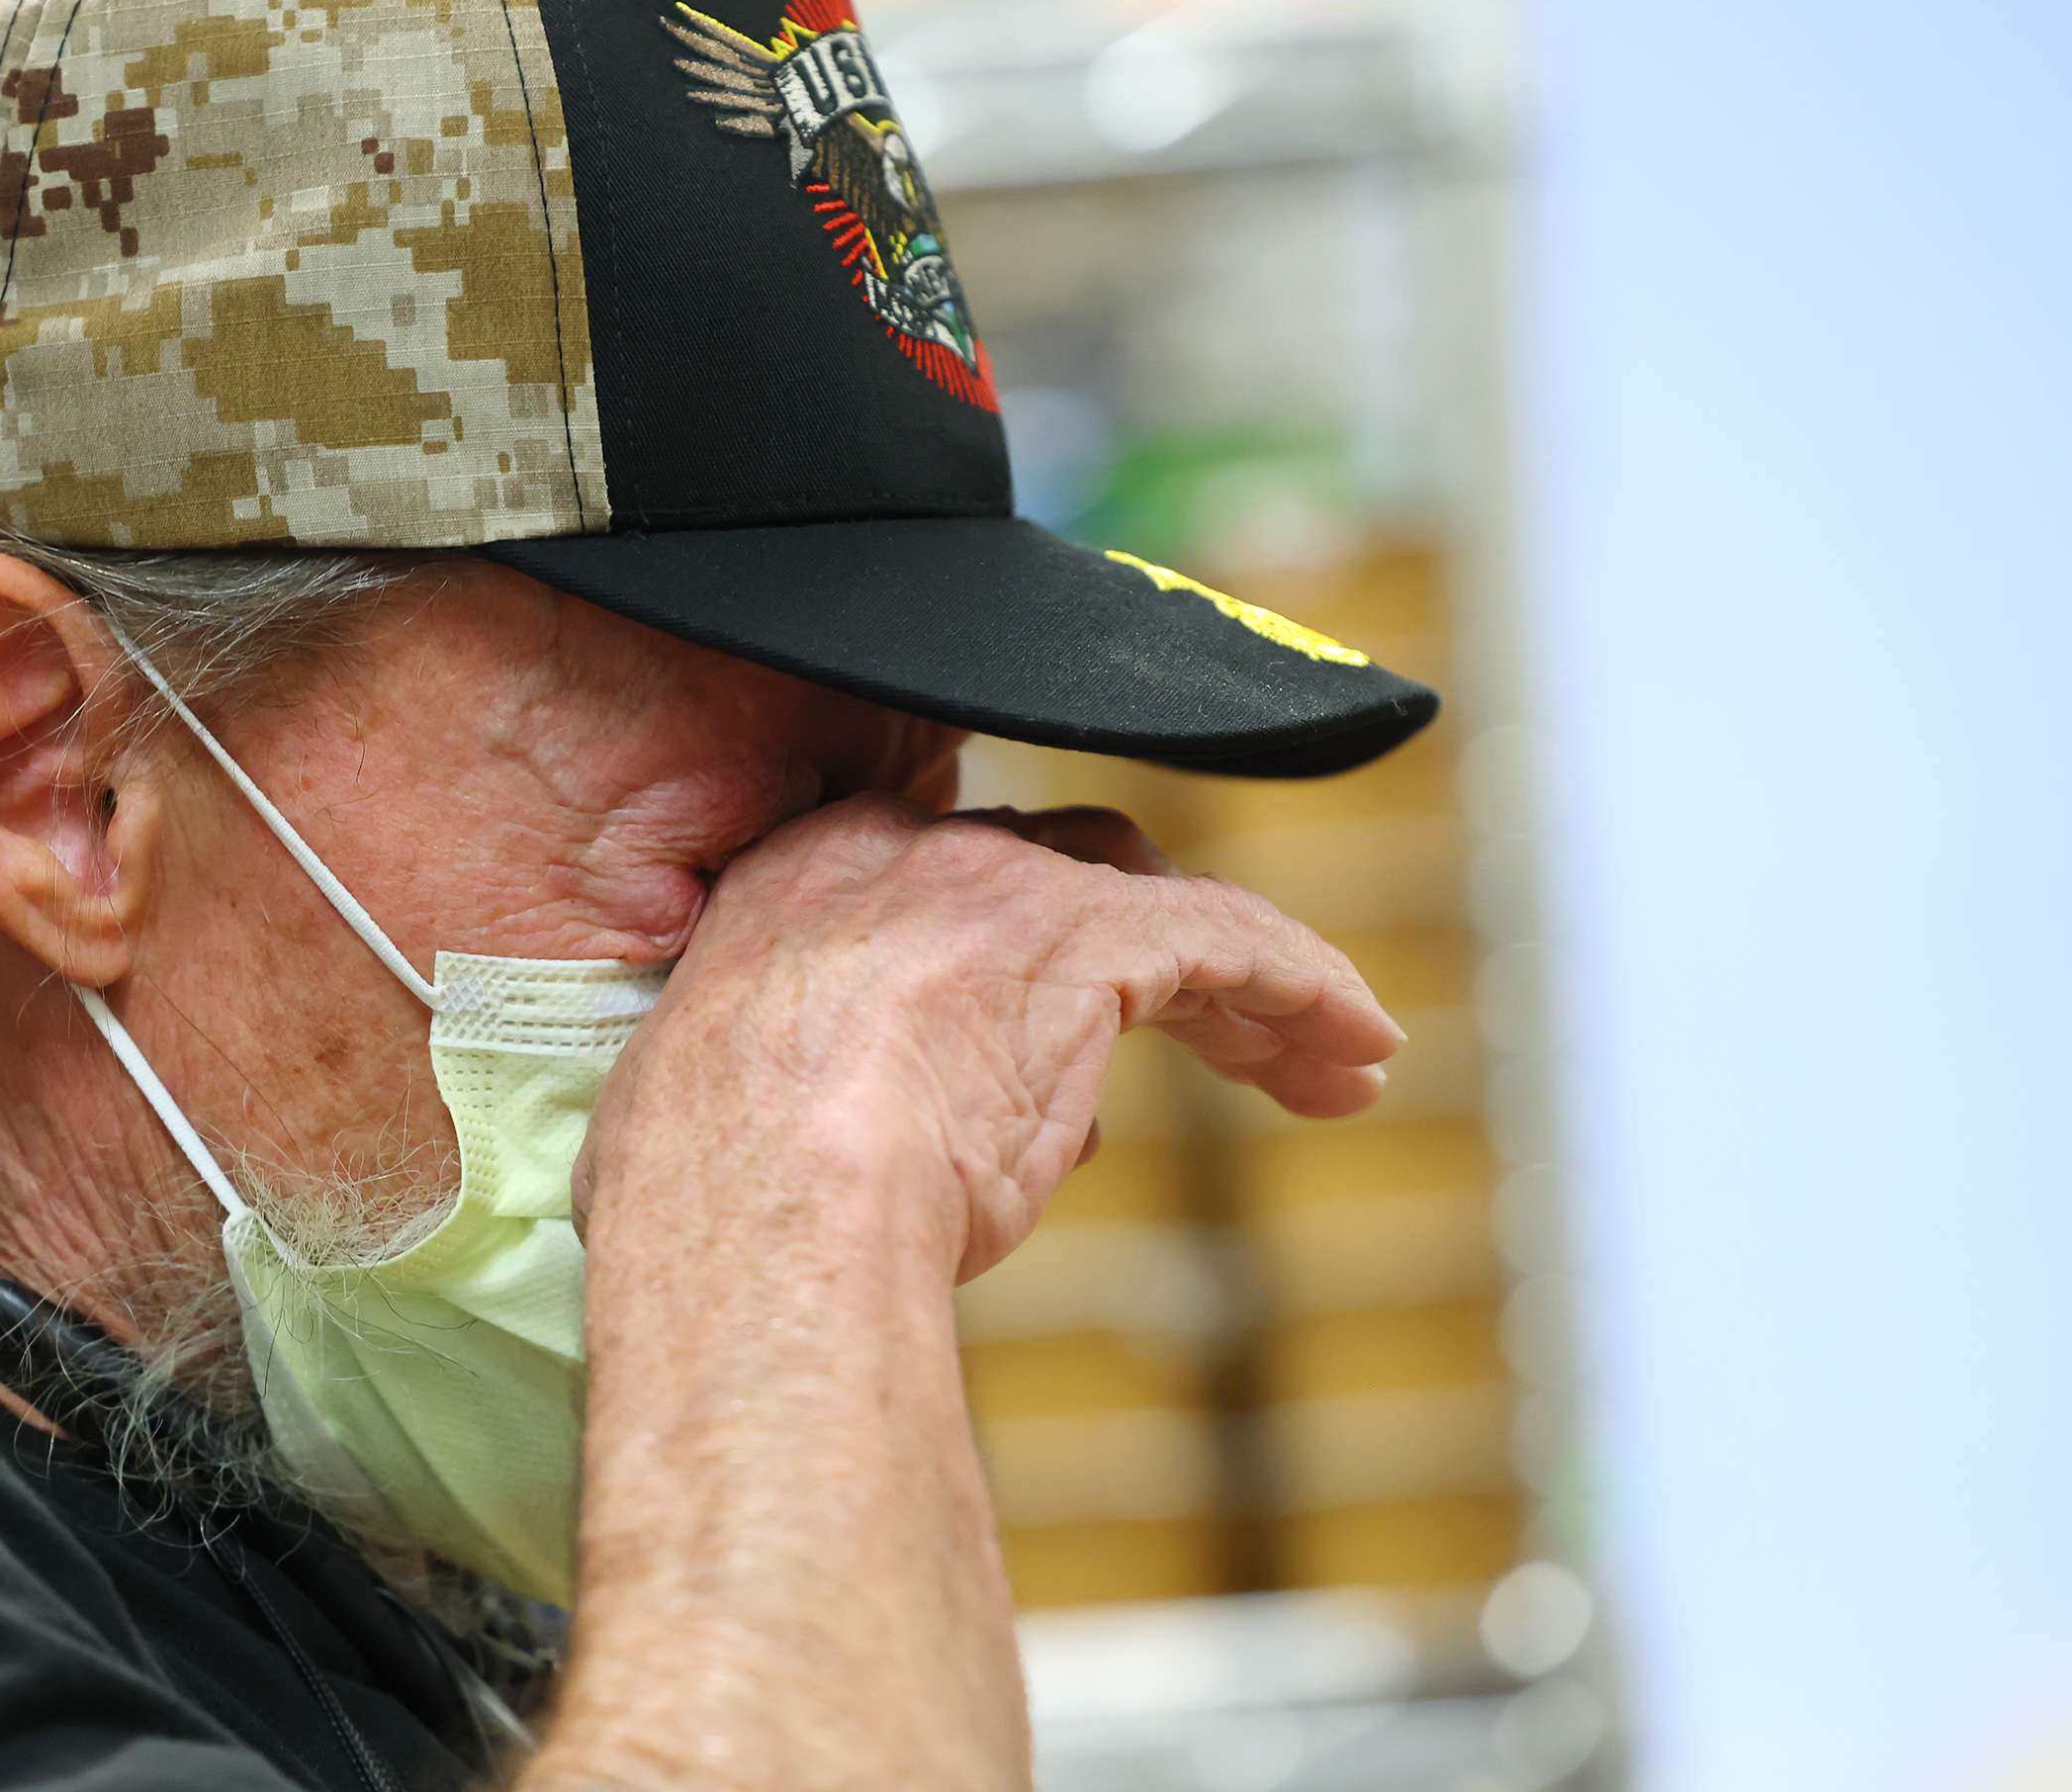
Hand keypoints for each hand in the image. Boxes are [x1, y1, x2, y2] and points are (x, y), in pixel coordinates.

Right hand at [577, 793, 1399, 1282]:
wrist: (763, 1211)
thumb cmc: (714, 1213)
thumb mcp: (727, 1121)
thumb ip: (821, 1097)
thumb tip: (930, 1143)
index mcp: (800, 885)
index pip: (944, 880)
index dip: (1026, 945)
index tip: (1070, 1021)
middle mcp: (902, 857)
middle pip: (1069, 874)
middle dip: (1152, 953)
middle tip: (1220, 1035)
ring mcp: (1001, 889)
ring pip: (1166, 909)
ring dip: (1255, 991)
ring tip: (1331, 1062)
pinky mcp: (1093, 938)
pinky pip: (1231, 942)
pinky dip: (1304, 986)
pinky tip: (1356, 1046)